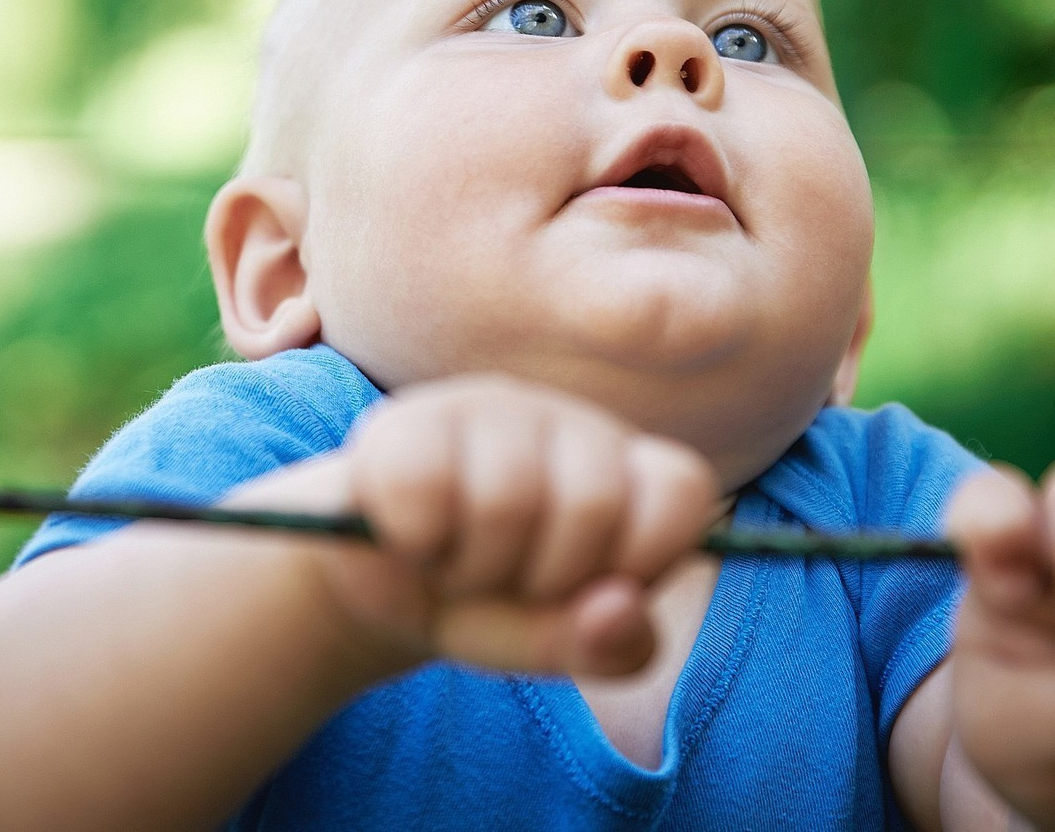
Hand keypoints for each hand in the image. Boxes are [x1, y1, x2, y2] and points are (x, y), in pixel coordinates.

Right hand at [230, 376, 719, 679]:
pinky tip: (412, 537)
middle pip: (593, 503)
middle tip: (508, 581)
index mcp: (624, 472)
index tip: (596, 591)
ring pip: (507, 498)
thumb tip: (620, 608)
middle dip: (545, 577)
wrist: (374, 587)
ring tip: (456, 563)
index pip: (679, 489)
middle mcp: (568, 425)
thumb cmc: (483, 602)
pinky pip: (423, 487)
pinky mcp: (410, 419)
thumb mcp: (551, 643)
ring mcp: (491, 410)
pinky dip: (416, 540)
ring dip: (472, 567)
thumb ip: (606, 645)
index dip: (644, 554)